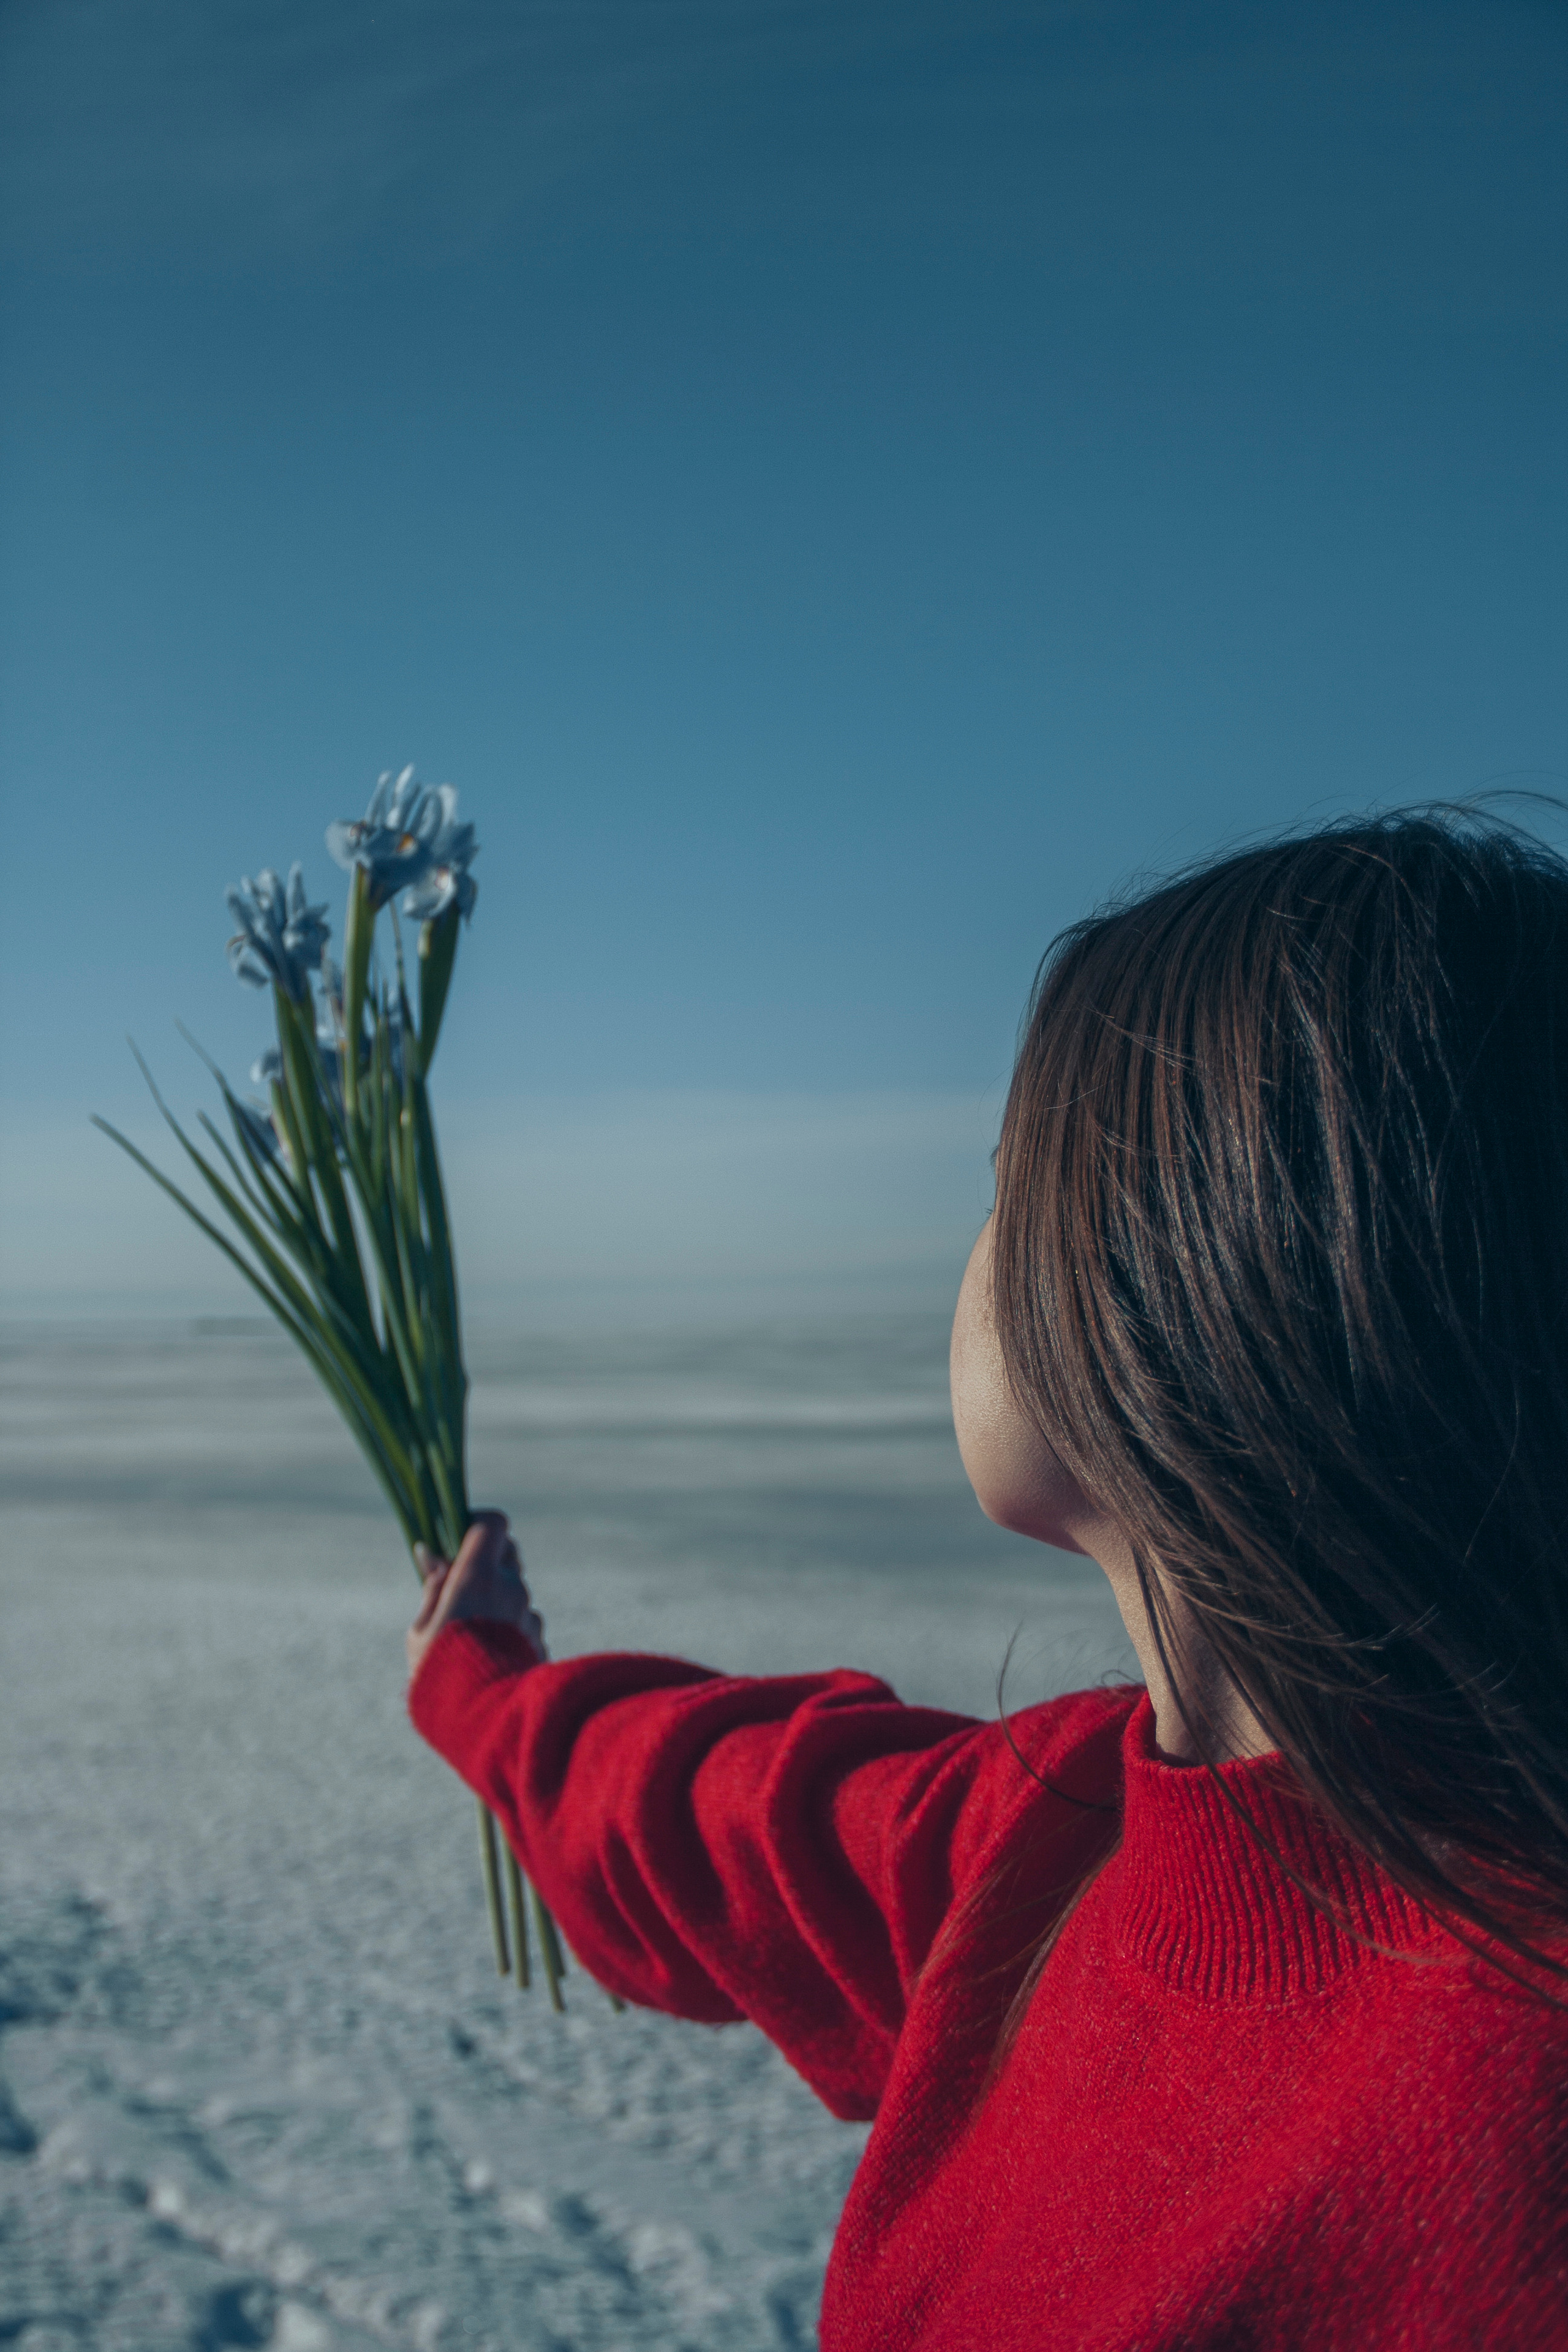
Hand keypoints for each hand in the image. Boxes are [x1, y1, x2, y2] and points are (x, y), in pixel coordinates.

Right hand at [406, 1510, 546, 1681]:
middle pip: (509, 1552)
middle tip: (461, 1583)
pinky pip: (523, 1622)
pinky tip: (490, 1655)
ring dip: (497, 1599)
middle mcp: (511, 1589)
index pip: (493, 1524)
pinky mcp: (540, 1640)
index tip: (459, 1535)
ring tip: (472, 1633)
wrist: (485, 1722)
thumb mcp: (422, 1631)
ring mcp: (529, 1615)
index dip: (478, 1523)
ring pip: (515, 1591)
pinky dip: (509, 1628)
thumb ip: (432, 1588)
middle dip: (487, 1560)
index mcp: (479, 1577)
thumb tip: (431, 1553)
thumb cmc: (441, 1674)